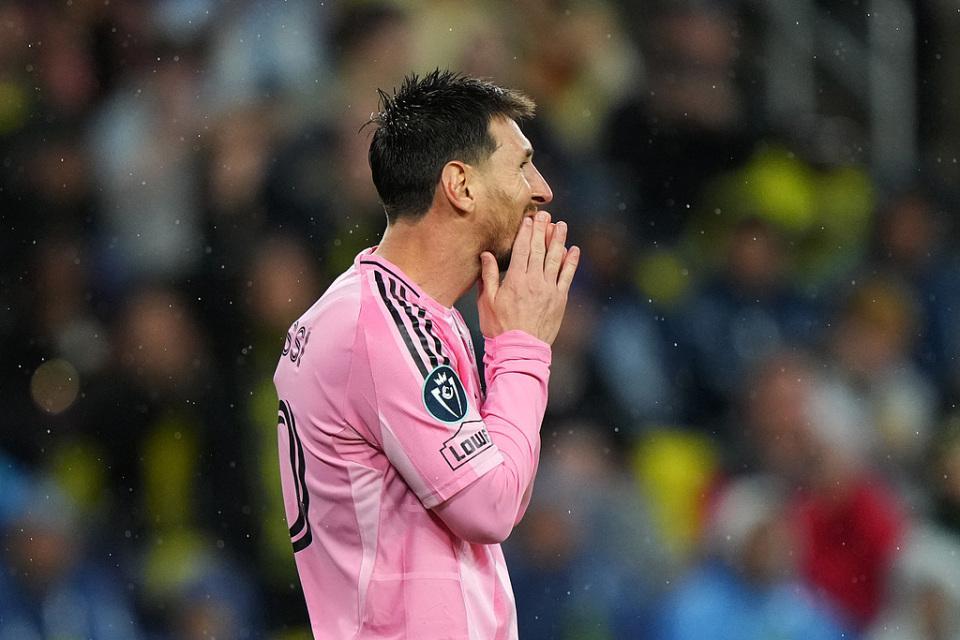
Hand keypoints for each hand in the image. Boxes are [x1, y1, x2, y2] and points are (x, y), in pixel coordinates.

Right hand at [478, 211, 580, 344]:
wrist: (520, 349)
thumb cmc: (500, 328)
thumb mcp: (488, 302)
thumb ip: (489, 276)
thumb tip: (487, 255)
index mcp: (516, 279)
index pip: (522, 249)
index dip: (526, 232)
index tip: (529, 219)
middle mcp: (535, 281)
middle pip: (540, 249)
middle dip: (542, 230)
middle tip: (546, 215)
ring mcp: (550, 289)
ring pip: (555, 259)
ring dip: (559, 240)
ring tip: (561, 225)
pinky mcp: (560, 299)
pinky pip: (567, 276)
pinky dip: (571, 262)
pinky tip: (574, 250)